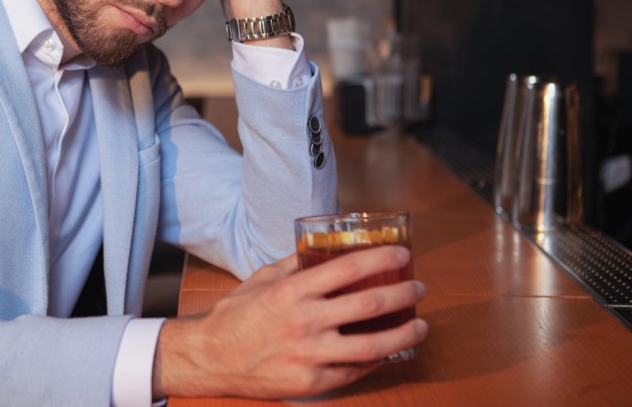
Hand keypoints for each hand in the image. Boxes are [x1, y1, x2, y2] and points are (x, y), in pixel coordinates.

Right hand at [152, 246, 427, 398]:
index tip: (402, 254)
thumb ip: (294, 264)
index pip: (348, 269)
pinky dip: (375, 361)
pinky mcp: (311, 382)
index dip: (381, 260)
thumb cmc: (236, 315)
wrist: (211, 357)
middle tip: (417, 289)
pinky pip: (353, 372)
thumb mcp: (261, 279)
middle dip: (402, 294)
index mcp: (292, 290)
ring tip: (420, 327)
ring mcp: (310, 355)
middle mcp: (304, 321)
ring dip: (403, 334)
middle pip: (368, 306)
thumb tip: (323, 249)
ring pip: (371, 345)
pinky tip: (386, 352)